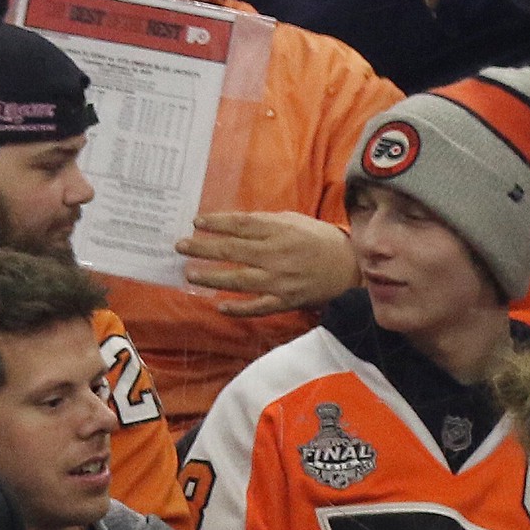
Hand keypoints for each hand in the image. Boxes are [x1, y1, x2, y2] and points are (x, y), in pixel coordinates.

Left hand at [176, 212, 356, 317]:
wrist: (348, 268)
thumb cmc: (317, 240)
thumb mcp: (294, 222)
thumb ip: (265, 223)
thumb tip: (233, 225)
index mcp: (280, 231)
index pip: (241, 225)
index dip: (217, 223)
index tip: (196, 223)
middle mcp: (277, 255)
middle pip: (234, 250)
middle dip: (205, 248)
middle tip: (181, 247)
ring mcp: (280, 280)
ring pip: (240, 279)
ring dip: (213, 277)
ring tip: (190, 274)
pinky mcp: (285, 302)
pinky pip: (257, 307)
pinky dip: (238, 308)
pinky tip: (219, 305)